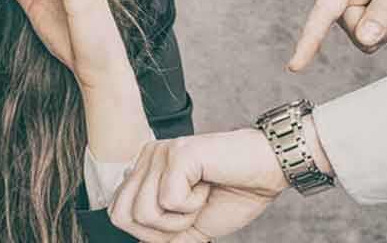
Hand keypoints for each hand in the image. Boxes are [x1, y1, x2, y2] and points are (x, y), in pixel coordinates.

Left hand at [108, 130, 292, 241]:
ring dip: (179, 219)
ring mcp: (159, 153)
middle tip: (191, 211)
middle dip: (161, 229)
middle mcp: (147, 157)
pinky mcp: (177, 153)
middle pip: (122, 215)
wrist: (268, 172)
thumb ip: (164, 237)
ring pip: (142, 212)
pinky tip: (207, 186)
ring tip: (200, 197)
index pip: (118, 212)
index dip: (149, 232)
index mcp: (145, 170)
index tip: (182, 218)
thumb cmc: (234, 193)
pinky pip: (168, 201)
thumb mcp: (191, 226)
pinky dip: (193, 206)